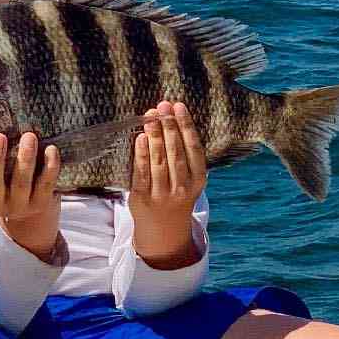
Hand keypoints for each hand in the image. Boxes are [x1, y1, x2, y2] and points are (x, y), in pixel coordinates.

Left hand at [128, 101, 206, 268]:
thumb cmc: (176, 197)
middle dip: (169, 126)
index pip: (194, 149)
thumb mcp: (189, 181)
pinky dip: (141, 154)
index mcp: (198, 181)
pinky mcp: (143, 198)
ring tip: (150, 116)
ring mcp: (162, 194)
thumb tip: (171, 119)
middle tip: (163, 106)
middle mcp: (182, 188)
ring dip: (155, 136)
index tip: (179, 107)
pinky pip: (142, 173)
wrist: (164, 232)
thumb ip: (184, 156)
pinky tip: (141, 137)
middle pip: (176, 152)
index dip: (186, 126)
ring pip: (159, 160)